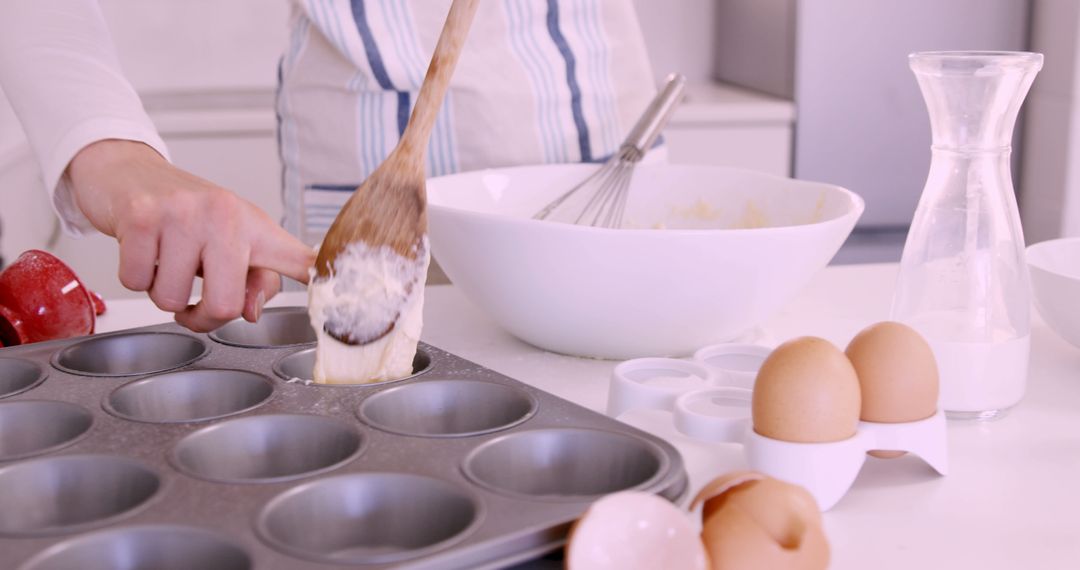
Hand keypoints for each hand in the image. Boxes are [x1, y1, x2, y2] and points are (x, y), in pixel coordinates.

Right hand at [66, 139, 314, 331]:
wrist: (128, 172)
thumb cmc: (185, 215)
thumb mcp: (229, 243)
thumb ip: (252, 282)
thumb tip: (249, 312)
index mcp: (256, 226)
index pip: (299, 258)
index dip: (320, 279)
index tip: (336, 294)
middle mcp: (224, 215)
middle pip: (224, 305)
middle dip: (201, 316)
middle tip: (192, 301)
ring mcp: (182, 214)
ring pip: (170, 299)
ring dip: (161, 293)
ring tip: (165, 261)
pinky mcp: (140, 217)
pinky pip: (135, 282)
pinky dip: (134, 277)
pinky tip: (143, 250)